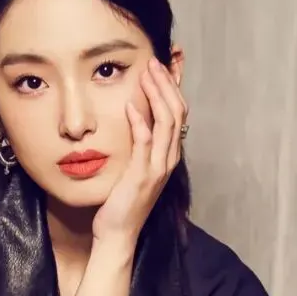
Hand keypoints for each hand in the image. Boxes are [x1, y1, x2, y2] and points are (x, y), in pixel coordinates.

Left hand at [91, 57, 188, 245]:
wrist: (118, 233)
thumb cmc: (122, 201)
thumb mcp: (134, 167)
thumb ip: (139, 144)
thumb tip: (134, 118)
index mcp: (168, 155)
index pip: (178, 113)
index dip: (175, 87)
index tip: (167, 63)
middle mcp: (168, 159)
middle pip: (177, 113)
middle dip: (166, 84)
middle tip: (154, 62)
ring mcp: (158, 168)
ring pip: (166, 123)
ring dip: (156, 95)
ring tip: (146, 75)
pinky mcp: (142, 176)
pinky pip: (145, 143)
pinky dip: (139, 122)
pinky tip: (130, 106)